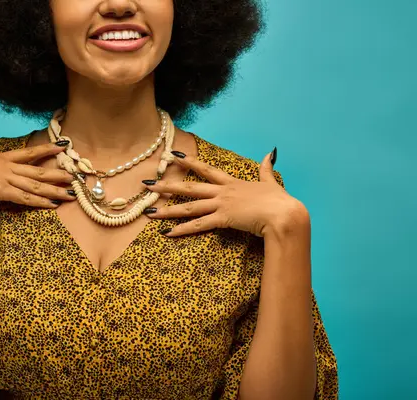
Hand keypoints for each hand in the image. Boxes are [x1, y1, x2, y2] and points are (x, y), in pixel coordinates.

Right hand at [0, 138, 76, 206]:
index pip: (28, 153)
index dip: (46, 149)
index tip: (61, 147)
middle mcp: (6, 166)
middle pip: (37, 169)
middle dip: (58, 173)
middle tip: (75, 176)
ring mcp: (5, 178)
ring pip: (35, 184)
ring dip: (54, 190)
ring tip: (71, 193)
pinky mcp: (2, 191)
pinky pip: (25, 197)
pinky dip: (40, 202)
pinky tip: (53, 205)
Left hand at [143, 150, 308, 236]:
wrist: (284, 214)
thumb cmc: (279, 201)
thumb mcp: (271, 182)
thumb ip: (266, 169)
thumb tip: (271, 153)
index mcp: (232, 183)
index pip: (207, 170)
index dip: (190, 162)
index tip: (174, 156)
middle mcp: (223, 192)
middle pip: (189, 187)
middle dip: (166, 185)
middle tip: (147, 184)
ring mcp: (221, 205)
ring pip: (189, 207)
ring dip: (167, 209)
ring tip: (149, 211)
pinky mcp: (223, 219)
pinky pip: (198, 225)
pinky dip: (182, 229)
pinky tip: (167, 233)